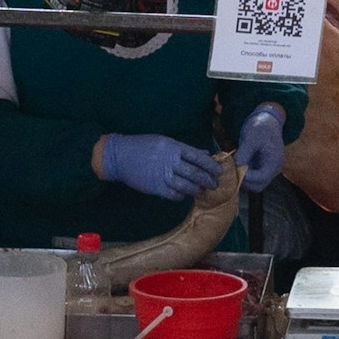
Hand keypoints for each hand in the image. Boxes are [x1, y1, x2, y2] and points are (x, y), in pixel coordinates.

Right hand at [94, 132, 228, 198]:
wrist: (120, 156)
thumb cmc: (143, 146)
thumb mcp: (164, 142)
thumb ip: (184, 149)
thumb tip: (203, 152)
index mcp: (173, 147)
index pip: (197, 156)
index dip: (210, 165)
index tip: (218, 170)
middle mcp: (170, 161)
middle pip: (195, 173)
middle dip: (207, 180)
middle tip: (214, 184)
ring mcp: (163, 175)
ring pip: (186, 186)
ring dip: (196, 190)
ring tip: (201, 191)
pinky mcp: (155, 187)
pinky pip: (173, 195)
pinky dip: (181, 196)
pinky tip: (184, 195)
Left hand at [238, 104, 287, 189]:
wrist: (268, 119)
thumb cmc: (261, 126)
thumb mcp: (251, 138)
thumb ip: (244, 153)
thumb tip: (235, 168)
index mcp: (274, 162)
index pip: (261, 179)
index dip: (246, 178)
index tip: (234, 170)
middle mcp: (274, 169)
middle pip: (258, 185)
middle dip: (244, 181)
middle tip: (231, 172)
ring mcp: (269, 168)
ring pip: (255, 182)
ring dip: (243, 178)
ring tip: (232, 168)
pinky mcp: (263, 166)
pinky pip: (253, 176)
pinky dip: (244, 173)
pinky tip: (235, 166)